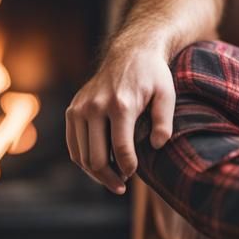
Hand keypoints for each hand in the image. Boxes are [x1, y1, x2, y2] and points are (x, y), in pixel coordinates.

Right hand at [65, 45, 174, 194]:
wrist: (130, 52)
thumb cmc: (153, 75)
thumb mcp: (167, 93)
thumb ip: (165, 121)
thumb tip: (158, 146)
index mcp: (121, 104)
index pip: (120, 148)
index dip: (128, 167)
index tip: (134, 174)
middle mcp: (95, 107)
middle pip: (96, 157)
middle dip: (110, 177)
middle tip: (122, 185)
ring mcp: (80, 108)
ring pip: (81, 155)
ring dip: (95, 174)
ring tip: (113, 180)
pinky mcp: (72, 110)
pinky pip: (73, 146)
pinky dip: (84, 160)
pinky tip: (99, 167)